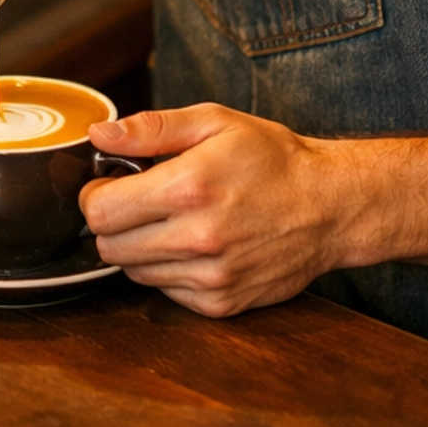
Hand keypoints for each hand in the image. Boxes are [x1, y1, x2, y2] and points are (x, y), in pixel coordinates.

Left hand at [79, 103, 347, 316]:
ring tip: (172, 222)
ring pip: (134, 272)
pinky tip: (194, 246)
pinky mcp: (222, 303)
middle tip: (138, 203)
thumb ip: (151, 129)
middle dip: (113, 223)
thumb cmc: (273, 159)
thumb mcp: (214, 123)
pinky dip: (169, 271)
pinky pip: (166, 292)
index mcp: (188, 188)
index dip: (96, 195)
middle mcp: (197, 238)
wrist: (332, 207)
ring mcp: (210, 276)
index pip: (101, 212)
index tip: (110, 184)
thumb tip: (99, 135)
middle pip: (110, 247)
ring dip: (139, 248)